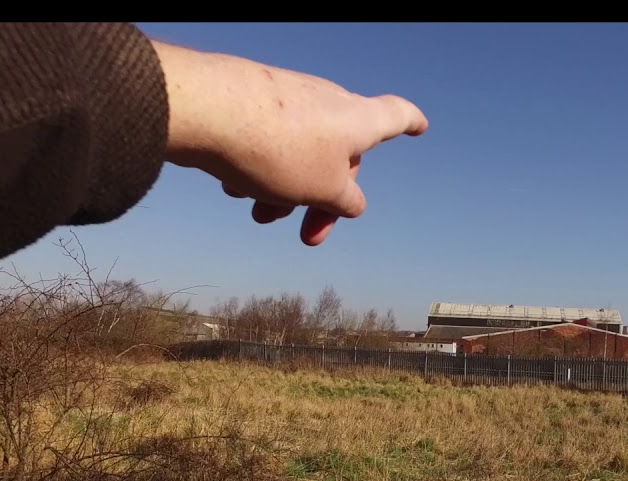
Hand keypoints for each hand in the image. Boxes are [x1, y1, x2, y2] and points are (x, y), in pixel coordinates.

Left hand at [152, 40, 427, 246]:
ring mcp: (289, 97)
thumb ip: (346, 201)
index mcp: (358, 119)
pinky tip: (233, 187)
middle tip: (308, 236)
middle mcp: (328, 101)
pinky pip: (267, 142)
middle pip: (340, 153)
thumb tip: (352, 204)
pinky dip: (259, 169)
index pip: (396, 116)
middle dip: (324, 197)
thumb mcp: (325, 190)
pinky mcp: (253, 99)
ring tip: (259, 213)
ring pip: (299, 153)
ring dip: (285, 190)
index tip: (420, 126)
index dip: (411, 123)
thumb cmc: (278, 150)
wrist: (206, 110)